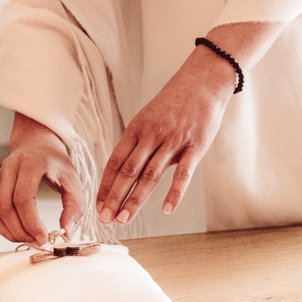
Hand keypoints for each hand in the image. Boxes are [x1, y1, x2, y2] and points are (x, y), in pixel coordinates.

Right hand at [0, 113, 83, 243]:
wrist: (36, 144)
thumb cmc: (56, 163)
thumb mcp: (73, 181)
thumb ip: (74, 207)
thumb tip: (65, 233)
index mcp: (30, 164)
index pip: (23, 198)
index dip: (31, 222)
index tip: (44, 237)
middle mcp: (8, 169)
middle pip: (5, 208)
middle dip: (21, 231)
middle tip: (37, 242)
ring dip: (8, 232)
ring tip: (27, 238)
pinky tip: (14, 230)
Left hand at [96, 47, 234, 224]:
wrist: (203, 82)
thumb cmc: (175, 103)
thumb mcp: (149, 118)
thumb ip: (140, 143)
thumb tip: (127, 169)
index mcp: (136, 129)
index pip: (115, 162)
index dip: (105, 185)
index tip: (98, 205)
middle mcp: (151, 136)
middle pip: (128, 171)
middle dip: (115, 197)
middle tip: (105, 218)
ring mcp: (173, 141)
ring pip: (150, 175)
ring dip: (136, 200)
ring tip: (125, 219)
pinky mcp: (195, 146)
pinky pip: (183, 173)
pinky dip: (174, 193)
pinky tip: (167, 209)